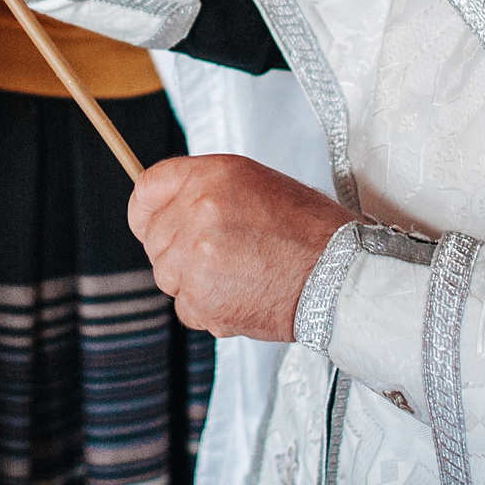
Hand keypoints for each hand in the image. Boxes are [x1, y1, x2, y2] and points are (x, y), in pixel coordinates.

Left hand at [128, 155, 351, 340]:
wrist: (339, 275)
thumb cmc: (309, 231)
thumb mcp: (256, 183)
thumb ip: (205, 190)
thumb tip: (169, 207)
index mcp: (211, 177)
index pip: (148, 186)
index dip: (144, 208)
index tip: (147, 220)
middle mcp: (198, 212)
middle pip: (153, 237)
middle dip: (177, 249)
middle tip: (219, 255)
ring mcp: (196, 258)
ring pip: (166, 274)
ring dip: (192, 280)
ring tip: (237, 274)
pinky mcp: (202, 299)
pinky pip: (184, 307)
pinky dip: (207, 307)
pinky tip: (240, 294)